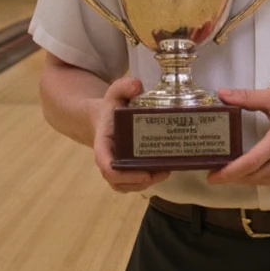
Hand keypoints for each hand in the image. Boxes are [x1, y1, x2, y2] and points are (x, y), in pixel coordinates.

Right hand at [92, 76, 169, 192]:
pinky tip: (163, 172)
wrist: (105, 118)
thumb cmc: (111, 107)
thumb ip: (123, 86)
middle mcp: (107, 159)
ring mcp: (115, 167)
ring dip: (144, 183)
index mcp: (103, 143)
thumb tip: (137, 85)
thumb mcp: (115, 93)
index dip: (118, 172)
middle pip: (117, 180)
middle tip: (162, 172)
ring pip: (125, 185)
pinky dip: (145, 182)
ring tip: (166, 172)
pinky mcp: (124, 170)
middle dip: (138, 180)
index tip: (140, 172)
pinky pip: (131, 183)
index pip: (105, 163)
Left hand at [207, 86, 269, 188]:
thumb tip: (223, 95)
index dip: (229, 172)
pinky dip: (259, 180)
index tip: (212, 175)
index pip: (250, 163)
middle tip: (214, 174)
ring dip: (244, 180)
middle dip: (232, 178)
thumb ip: (248, 97)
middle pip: (253, 177)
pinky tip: (250, 174)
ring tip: (228, 174)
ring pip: (262, 182)